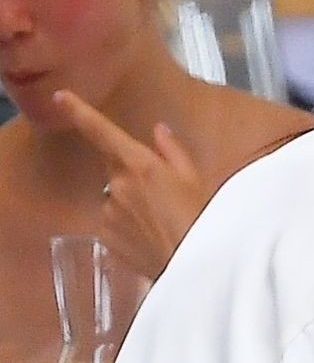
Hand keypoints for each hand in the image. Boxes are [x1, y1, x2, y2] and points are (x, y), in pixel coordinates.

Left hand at [51, 89, 214, 280]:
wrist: (195, 265)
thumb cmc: (203, 218)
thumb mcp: (197, 179)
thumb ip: (173, 151)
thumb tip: (158, 131)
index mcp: (141, 164)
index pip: (102, 132)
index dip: (79, 112)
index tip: (60, 97)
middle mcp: (118, 184)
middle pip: (115, 167)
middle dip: (133, 174)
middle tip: (163, 195)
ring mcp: (108, 211)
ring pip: (115, 197)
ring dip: (131, 202)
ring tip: (160, 221)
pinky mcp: (105, 236)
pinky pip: (112, 222)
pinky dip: (127, 225)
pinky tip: (150, 237)